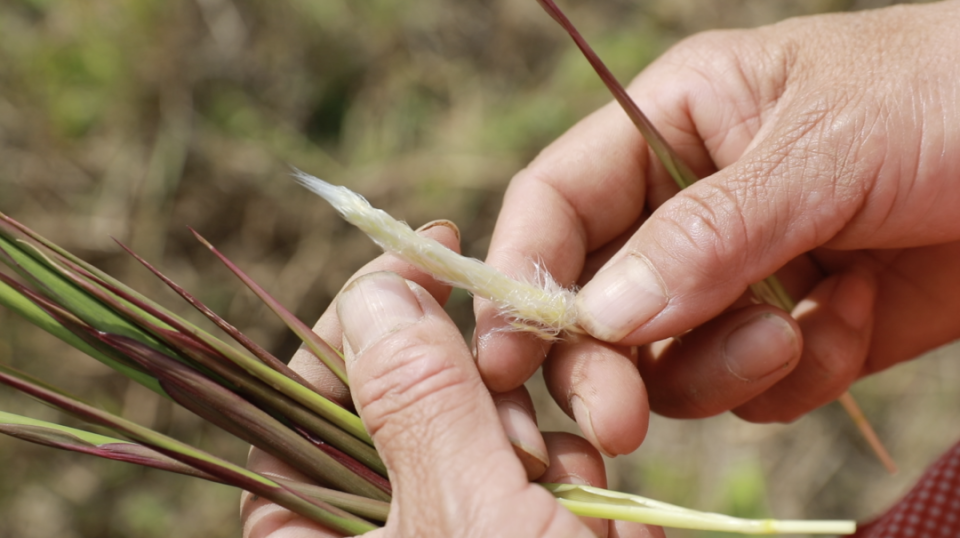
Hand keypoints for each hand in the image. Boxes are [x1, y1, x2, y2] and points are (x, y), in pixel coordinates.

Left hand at [242, 222, 661, 537]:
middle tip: (530, 422)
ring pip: (484, 435)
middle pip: (410, 404)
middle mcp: (375, 532)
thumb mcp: (467, 516)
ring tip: (582, 492)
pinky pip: (533, 478)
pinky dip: (573, 483)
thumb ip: (420, 402)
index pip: (302, 393)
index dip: (365, 314)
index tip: (433, 255)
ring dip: (546, 444)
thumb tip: (380, 292)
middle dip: (486, 397)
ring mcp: (448, 533)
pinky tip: (608, 519)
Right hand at [475, 1, 959, 455]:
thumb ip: (711, 230)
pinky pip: (754, 389)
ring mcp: (740, 277)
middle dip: (604, 362)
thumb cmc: (955, 95)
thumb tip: (604, 314)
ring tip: (796, 332)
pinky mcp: (796, 334)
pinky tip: (860, 314)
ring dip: (725, 366)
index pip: (556, 202)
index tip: (510, 357)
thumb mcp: (827, 144)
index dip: (521, 276)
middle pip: (595, 302)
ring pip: (671, 362)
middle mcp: (688, 206)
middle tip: (615, 421)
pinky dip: (802, 373)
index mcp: (671, 124)